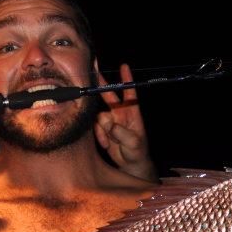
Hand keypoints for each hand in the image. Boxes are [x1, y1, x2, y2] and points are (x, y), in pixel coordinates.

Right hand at [95, 63, 158, 180]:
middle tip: (94, 72)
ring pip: (100, 117)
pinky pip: (96, 128)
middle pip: (110, 96)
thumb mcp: (133, 143)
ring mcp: (111, 121)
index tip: (124, 66)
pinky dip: (100, 136)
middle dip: (102, 85)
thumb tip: (107, 122)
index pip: (130, 93)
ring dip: (102, 129)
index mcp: (132, 113)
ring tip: (109, 142)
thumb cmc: (137, 152)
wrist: (131, 165)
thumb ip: (120, 132)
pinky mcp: (103, 130)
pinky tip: (106, 145)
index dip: (127, 80)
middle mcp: (121, 114)